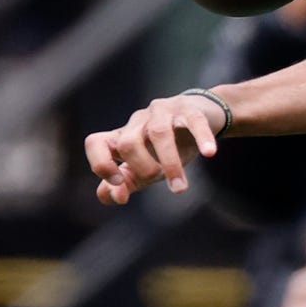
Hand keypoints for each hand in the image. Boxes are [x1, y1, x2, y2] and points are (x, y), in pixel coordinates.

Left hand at [83, 94, 222, 203]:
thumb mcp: (145, 168)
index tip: (119, 183)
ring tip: (180, 188)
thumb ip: (126, 183)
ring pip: (159, 133)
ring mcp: (164, 111)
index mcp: (123, 135)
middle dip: (141, 167)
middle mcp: (139, 120)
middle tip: (157, 179)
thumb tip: (114, 197)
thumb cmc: (169, 147)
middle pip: (128, 142)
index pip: (95, 143)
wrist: (202, 116)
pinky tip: (209, 153)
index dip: (101, 164)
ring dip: (170, 164)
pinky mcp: (190, 109)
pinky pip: (194, 122)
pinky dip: (202, 138)